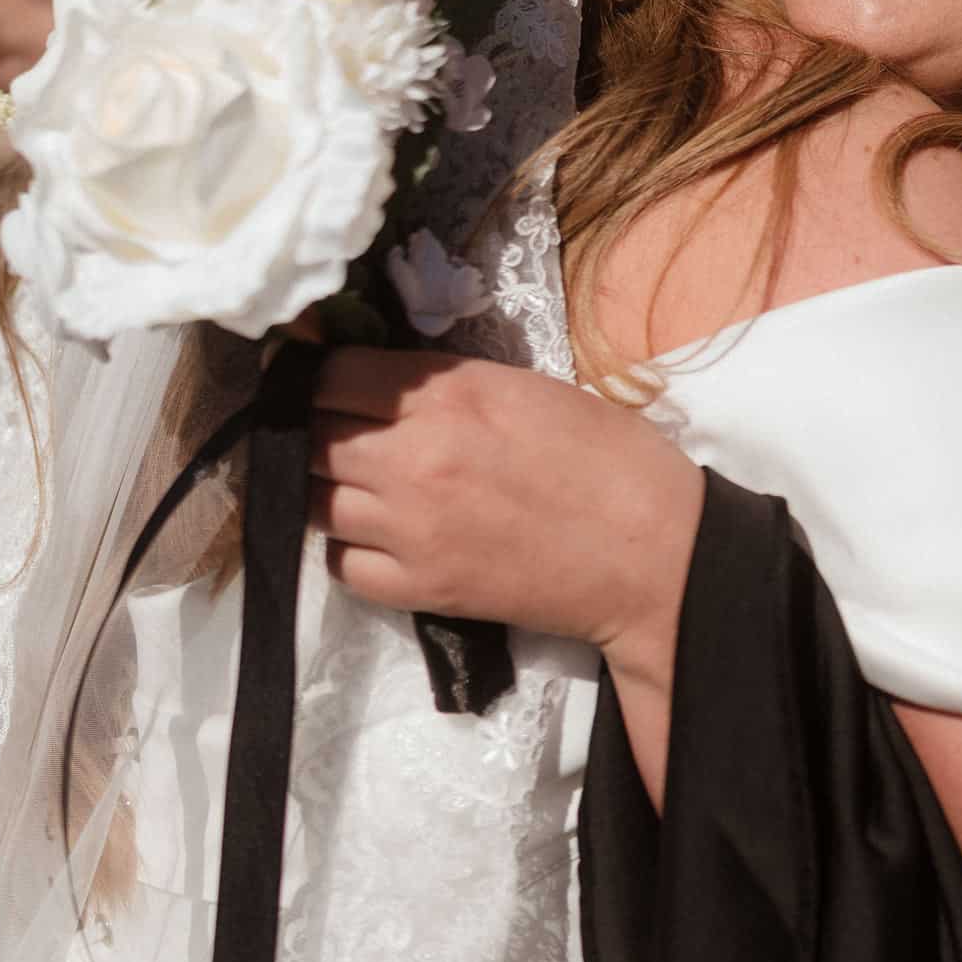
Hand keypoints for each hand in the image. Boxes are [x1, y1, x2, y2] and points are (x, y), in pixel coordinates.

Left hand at [309, 348, 704, 673]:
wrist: (651, 553)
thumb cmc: (607, 458)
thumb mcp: (523, 387)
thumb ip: (445, 382)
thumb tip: (383, 379)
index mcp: (448, 391)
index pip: (329, 374)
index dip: (320, 377)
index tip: (328, 384)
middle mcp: (414, 454)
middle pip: (309, 435)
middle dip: (316, 430)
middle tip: (341, 436)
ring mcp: (410, 526)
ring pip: (314, 500)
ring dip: (328, 490)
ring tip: (360, 489)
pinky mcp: (419, 588)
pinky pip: (341, 565)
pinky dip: (348, 550)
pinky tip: (378, 540)